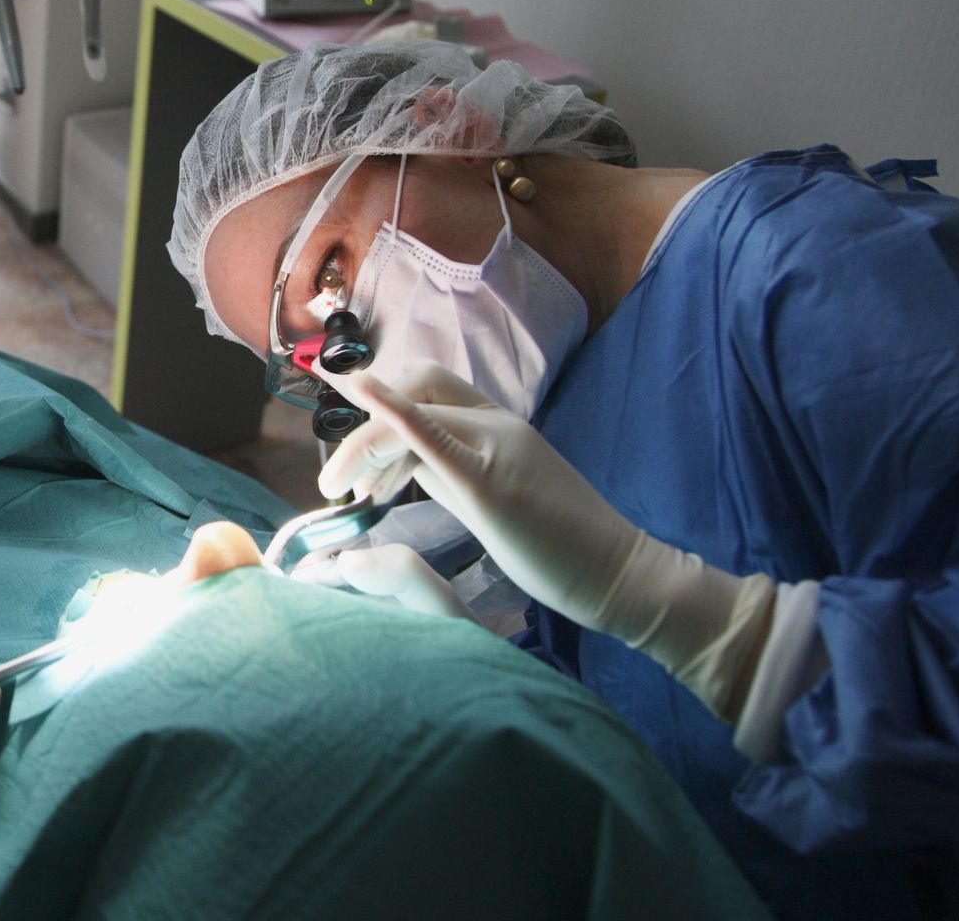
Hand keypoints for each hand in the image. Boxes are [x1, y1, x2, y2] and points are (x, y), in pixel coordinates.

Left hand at [320, 362, 776, 719]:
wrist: (620, 574)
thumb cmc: (558, 546)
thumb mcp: (489, 499)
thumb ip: (447, 474)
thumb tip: (397, 467)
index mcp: (498, 425)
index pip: (428, 390)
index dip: (381, 405)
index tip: (354, 458)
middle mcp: (496, 423)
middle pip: (418, 385)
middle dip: (364, 425)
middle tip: (338, 482)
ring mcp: (496, 445)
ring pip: (413, 411)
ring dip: (361, 444)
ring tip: (340, 491)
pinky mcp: (490, 480)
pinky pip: (433, 432)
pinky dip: (393, 410)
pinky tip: (363, 393)